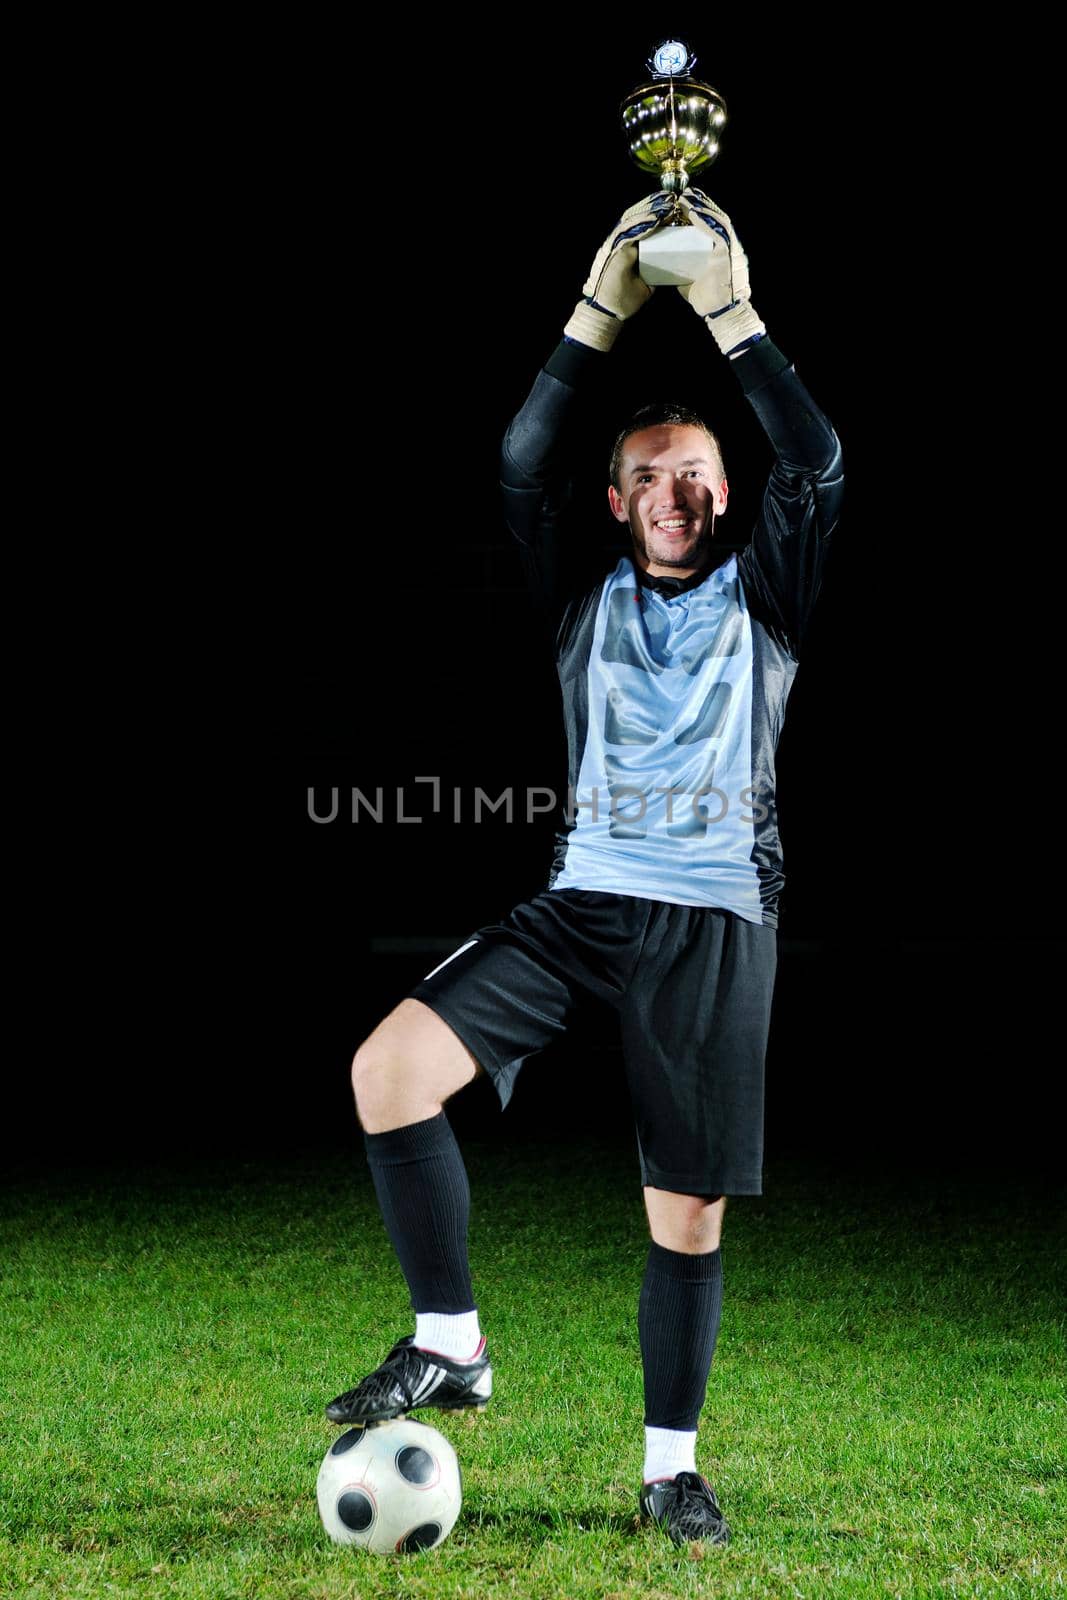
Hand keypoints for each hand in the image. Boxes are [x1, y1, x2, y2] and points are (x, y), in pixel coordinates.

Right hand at [563, 192, 675, 352]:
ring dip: (650, 209)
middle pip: (637, 215)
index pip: (641, 223)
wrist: (608, 312)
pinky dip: (642, 223)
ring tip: (667, 202)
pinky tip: (656, 217)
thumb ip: (654, 271)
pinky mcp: (614, 251)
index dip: (656, 212)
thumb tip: (671, 266)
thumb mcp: (646, 282)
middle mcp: (619, 241)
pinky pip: (629, 232)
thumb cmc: (624, 299)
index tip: (673, 205)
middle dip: (654, 204)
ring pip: (633, 219)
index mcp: (627, 247)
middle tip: (671, 196)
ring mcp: (615, 244)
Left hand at [676, 188, 765, 356]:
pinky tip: (693, 211)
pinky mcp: (728, 252)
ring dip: (700, 206)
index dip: (697, 209)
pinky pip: (717, 230)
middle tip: (683, 193)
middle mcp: (727, 243)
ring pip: (716, 218)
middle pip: (714, 215)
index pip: (710, 222)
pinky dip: (704, 219)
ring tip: (686, 197)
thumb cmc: (707, 298)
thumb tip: (666, 261)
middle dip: (699, 202)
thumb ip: (682, 266)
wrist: (721, 313)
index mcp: (719, 247)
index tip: (683, 202)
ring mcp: (729, 246)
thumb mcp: (691, 276)